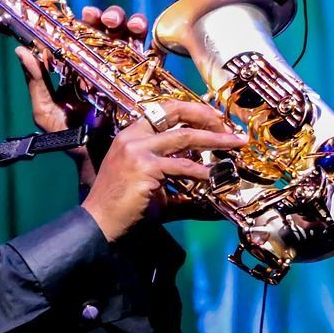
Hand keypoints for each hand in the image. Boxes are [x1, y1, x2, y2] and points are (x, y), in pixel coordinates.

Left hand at [16, 4, 147, 185]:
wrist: (95, 162)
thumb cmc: (68, 138)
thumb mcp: (46, 111)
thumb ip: (36, 82)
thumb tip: (21, 51)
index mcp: (79, 65)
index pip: (83, 34)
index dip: (85, 20)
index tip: (84, 15)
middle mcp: (103, 64)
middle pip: (110, 30)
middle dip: (110, 17)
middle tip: (106, 20)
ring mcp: (126, 72)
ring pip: (132, 37)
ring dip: (131, 24)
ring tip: (128, 25)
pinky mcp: (146, 84)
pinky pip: (154, 59)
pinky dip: (153, 45)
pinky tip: (147, 42)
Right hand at [81, 99, 245, 241]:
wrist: (99, 223)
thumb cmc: (123, 206)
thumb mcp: (153, 183)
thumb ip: (180, 178)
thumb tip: (212, 182)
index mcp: (131, 135)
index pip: (164, 110)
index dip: (192, 111)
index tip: (213, 119)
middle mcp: (133, 137)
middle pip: (176, 112)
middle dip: (207, 116)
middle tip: (228, 127)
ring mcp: (137, 150)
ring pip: (185, 136)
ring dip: (215, 139)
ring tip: (234, 144)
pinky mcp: (145, 168)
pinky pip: (182, 166)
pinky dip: (202, 171)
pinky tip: (213, 175)